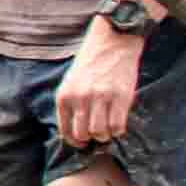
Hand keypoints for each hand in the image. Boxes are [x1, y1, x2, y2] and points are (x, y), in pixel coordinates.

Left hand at [55, 26, 140, 146]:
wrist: (112, 42)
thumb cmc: (90, 63)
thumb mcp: (71, 82)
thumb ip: (71, 104)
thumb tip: (74, 131)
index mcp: (64, 96)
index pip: (65, 131)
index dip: (74, 142)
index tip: (82, 143)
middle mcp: (80, 98)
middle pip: (82, 134)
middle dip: (90, 140)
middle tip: (97, 135)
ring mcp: (100, 98)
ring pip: (100, 133)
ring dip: (105, 136)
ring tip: (108, 129)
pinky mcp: (121, 97)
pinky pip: (118, 126)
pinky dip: (118, 130)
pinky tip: (118, 123)